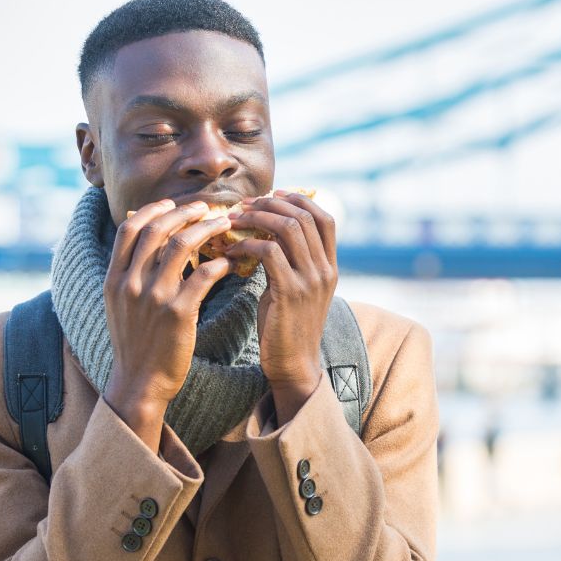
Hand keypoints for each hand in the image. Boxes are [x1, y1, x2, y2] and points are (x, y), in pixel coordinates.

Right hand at [102, 199, 232, 447]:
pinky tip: (228, 262)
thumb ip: (130, 274)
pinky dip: (218, 263)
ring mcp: (153, 297)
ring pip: (182, 245)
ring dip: (206, 229)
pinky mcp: (178, 313)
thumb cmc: (135, 343)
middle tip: (206, 207)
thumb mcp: (120, 306)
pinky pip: (203, 275)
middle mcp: (130, 283)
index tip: (172, 204)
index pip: (129, 229)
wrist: (139, 383)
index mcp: (114, 279)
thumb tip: (149, 245)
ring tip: (224, 225)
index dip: (152, 210)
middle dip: (184, 212)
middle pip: (157, 230)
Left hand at [226, 190, 337, 421]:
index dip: (299, 200)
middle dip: (270, 204)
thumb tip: (264, 233)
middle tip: (244, 205)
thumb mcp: (296, 288)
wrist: (293, 365)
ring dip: (256, 218)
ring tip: (233, 220)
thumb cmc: (287, 326)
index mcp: (329, 266)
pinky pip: (268, 252)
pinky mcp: (290, 292)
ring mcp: (310, 280)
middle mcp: (325, 269)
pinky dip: (246, 243)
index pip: (324, 217)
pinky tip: (230, 250)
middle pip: (304, 216)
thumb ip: (289, 261)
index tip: (272, 195)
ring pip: (287, 228)